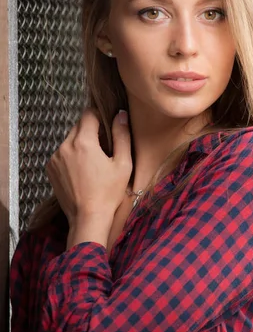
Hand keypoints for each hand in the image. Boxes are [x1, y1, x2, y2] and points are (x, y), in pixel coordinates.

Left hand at [46, 109, 131, 229]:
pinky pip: (62, 154)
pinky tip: (83, 171)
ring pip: (70, 140)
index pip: (88, 114)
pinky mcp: (50, 169)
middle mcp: (65, 146)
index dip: (100, 116)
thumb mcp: (123, 164)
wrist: (88, 217)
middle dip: (91, 132)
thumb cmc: (109, 192)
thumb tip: (121, 115)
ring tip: (94, 163)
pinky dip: (72, 156)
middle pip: (78, 126)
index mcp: (83, 142)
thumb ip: (122, 136)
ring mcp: (55, 158)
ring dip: (81, 144)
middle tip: (105, 148)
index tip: (108, 126)